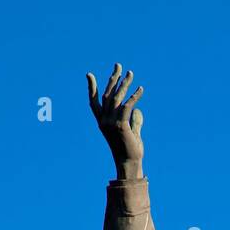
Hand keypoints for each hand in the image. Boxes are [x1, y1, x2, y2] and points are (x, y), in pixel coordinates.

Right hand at [87, 64, 144, 179]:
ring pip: (117, 98)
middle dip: (113, 78)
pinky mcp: (121, 126)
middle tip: (118, 65)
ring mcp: (111, 123)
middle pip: (107, 95)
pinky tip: (141, 89)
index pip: (93, 102)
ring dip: (124, 84)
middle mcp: (103, 121)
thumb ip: (133, 121)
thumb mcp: (130, 133)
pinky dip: (134, 96)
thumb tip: (138, 111)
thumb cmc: (130, 151)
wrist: (129, 164)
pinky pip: (127, 106)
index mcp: (102, 122)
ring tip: (131, 73)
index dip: (91, 88)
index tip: (89, 74)